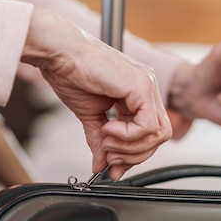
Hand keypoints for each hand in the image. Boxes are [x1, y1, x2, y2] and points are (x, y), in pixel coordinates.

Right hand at [22, 9, 171, 179]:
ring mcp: (147, 85)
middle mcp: (147, 88)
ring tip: (106, 141)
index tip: (111, 165)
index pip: (150, 134)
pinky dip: (128, 135)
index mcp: (137, 94)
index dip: (133, 154)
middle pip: (160, 137)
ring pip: (158, 134)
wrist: (59, 54)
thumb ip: (99, 141)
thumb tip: (100, 166)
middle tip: (109, 156)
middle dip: (134, 155)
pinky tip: (108, 128)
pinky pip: (147, 126)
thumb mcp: (89, 116)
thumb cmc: (71, 74)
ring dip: (130, 147)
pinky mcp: (142, 86)